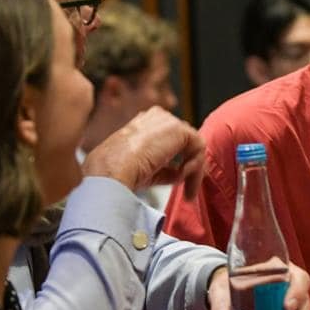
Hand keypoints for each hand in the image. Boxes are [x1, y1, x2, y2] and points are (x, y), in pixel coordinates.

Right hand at [82, 106, 204, 197]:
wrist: (111, 171)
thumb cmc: (117, 173)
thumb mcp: (143, 169)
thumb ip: (165, 169)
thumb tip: (181, 174)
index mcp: (143, 123)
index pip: (169, 138)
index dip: (179, 159)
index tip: (180, 180)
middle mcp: (156, 118)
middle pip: (184, 141)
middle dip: (190, 165)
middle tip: (190, 190)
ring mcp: (167, 121)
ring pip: (193, 145)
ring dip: (195, 170)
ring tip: (188, 191)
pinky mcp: (178, 129)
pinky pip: (198, 148)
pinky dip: (196, 167)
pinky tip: (184, 178)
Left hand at [206, 262, 309, 309]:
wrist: (227, 297)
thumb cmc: (229, 287)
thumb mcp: (223, 290)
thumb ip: (221, 302)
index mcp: (278, 271)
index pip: (297, 278)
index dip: (296, 292)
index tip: (287, 307)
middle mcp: (290, 287)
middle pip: (303, 300)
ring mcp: (292, 305)